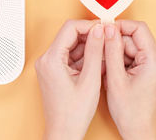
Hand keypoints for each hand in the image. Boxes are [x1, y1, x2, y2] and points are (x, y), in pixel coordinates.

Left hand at [35, 20, 103, 139]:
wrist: (64, 132)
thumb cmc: (73, 113)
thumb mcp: (90, 79)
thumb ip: (95, 51)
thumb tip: (100, 30)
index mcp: (51, 59)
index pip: (70, 28)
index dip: (90, 26)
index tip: (105, 29)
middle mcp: (46, 60)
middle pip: (70, 36)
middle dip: (91, 36)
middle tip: (108, 40)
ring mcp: (49, 66)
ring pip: (72, 46)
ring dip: (89, 48)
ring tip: (105, 55)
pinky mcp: (54, 72)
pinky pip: (71, 57)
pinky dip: (85, 58)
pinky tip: (98, 64)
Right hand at [103, 20, 155, 139]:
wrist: (140, 131)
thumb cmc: (130, 112)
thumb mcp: (115, 79)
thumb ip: (111, 50)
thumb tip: (108, 28)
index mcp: (155, 60)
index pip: (139, 29)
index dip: (120, 26)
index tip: (103, 30)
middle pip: (134, 39)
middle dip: (115, 45)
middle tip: (100, 55)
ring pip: (132, 49)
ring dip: (116, 55)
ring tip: (106, 70)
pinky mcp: (152, 71)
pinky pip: (134, 58)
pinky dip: (121, 63)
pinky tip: (113, 74)